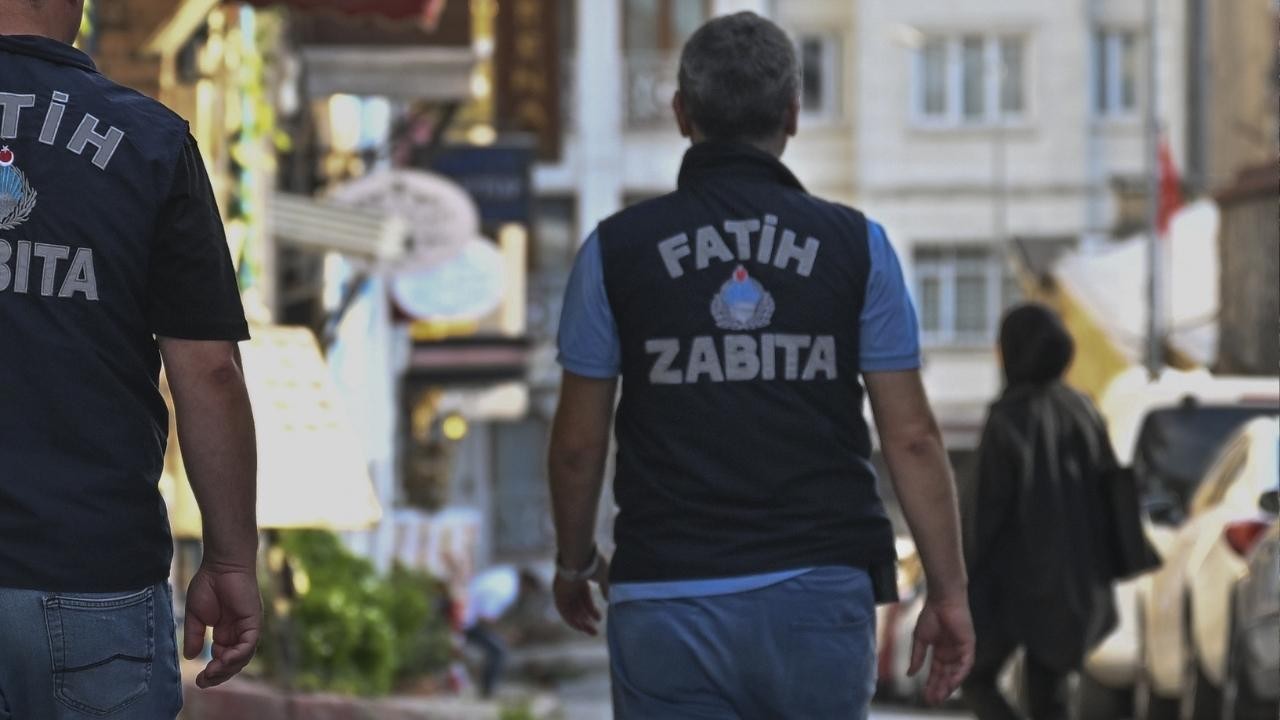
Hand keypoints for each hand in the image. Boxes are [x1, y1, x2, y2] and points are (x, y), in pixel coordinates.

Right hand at [183, 563, 262, 688]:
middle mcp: (239, 632)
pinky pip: (249, 644)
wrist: (220, 564)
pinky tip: (224, 660)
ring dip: (228, 668)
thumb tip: (191, 657)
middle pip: (234, 662)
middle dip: (219, 675)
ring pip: (243, 657)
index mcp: (226, 633)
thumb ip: (195, 636)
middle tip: (204, 681)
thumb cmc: (208, 584)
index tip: (199, 680)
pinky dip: (238, 655)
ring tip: (211, 673)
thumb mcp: (196, 616)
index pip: (223, 659)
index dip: (213, 672)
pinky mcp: (254, 621)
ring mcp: (247, 627)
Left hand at [553, 555, 609, 635]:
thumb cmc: (592, 563)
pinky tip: (580, 627)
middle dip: (586, 620)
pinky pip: (563, 611)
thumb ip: (606, 588)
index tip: (599, 619)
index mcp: (581, 579)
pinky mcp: (558, 593)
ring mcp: (563, 590)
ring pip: (571, 611)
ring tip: (590, 631)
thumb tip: (609, 599)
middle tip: (594, 631)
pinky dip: (571, 619)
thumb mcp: (604, 576)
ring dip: (580, 622)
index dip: (592, 610)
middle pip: (577, 607)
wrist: (579, 555)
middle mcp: (571, 585)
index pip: (585, 598)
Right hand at [908, 594, 974, 705]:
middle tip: (932, 701)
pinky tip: (952, 684)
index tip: (925, 696)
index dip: (931, 684)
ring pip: (956, 673)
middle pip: (946, 675)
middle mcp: (952, 653)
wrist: (941, 600)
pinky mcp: (968, 645)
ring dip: (949, 685)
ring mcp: (961, 650)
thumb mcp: (919, 639)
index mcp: (940, 651)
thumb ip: (917, 657)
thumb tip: (910, 674)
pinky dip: (959, 674)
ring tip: (940, 696)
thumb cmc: (930, 615)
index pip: (937, 672)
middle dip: (939, 688)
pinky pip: (966, 664)